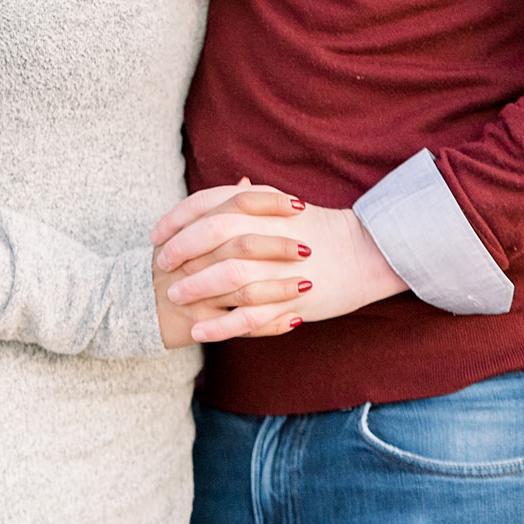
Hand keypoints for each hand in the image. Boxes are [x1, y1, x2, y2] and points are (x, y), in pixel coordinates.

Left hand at [153, 183, 407, 344]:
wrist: (366, 252)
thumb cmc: (318, 228)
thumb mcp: (281, 205)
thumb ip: (246, 199)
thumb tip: (221, 192)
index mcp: (262, 204)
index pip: (206, 206)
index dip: (176, 220)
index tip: (157, 236)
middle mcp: (268, 230)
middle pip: (211, 237)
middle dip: (180, 253)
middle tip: (162, 268)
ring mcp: (280, 266)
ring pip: (226, 277)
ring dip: (196, 289)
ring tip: (175, 299)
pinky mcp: (291, 300)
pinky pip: (248, 315)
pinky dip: (219, 325)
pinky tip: (199, 331)